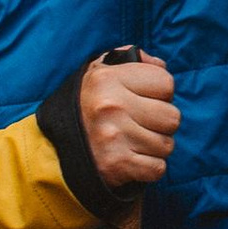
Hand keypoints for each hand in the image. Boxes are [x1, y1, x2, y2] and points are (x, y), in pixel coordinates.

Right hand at [79, 52, 179, 189]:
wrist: (55, 149)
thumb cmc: (89, 107)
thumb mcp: (101, 72)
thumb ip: (134, 60)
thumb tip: (160, 64)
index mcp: (107, 79)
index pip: (166, 83)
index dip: (160, 93)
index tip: (142, 100)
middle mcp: (110, 106)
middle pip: (172, 117)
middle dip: (160, 123)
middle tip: (139, 124)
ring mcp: (112, 137)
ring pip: (167, 145)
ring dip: (154, 147)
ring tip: (133, 142)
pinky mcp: (116, 164)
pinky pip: (158, 168)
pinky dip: (149, 167)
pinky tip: (132, 159)